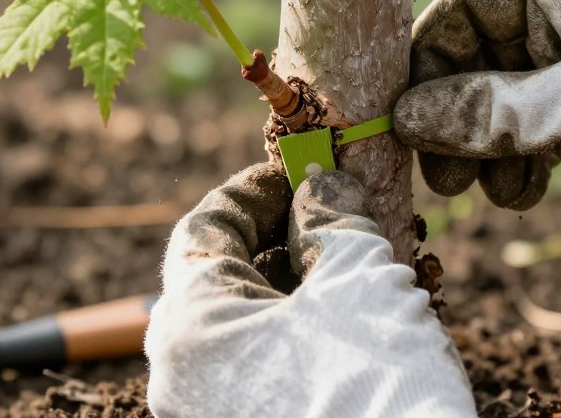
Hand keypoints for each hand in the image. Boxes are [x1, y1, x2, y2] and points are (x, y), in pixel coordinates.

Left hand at [146, 163, 475, 417]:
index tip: (303, 171)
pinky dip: (293, 337)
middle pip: (218, 280)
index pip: (204, 229)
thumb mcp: (362, 281)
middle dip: (279, 239)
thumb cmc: (380, 389)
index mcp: (187, 327)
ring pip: (238, 329)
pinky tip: (349, 328)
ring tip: (355, 271)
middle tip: (335, 217)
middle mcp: (179, 380)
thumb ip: (331, 218)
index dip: (257, 189)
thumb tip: (317, 188)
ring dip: (292, 289)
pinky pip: (253, 372)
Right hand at [393, 0, 560, 238]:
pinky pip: (535, 114)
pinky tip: (521, 190)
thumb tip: (405, 118)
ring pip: (504, 90)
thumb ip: (486, 112)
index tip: (400, 114)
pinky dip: (521, 151)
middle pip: (479, 52)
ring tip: (485, 192)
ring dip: (487, 143)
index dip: (427, 60)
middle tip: (440, 174)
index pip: (468, 3)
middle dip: (457, 115)